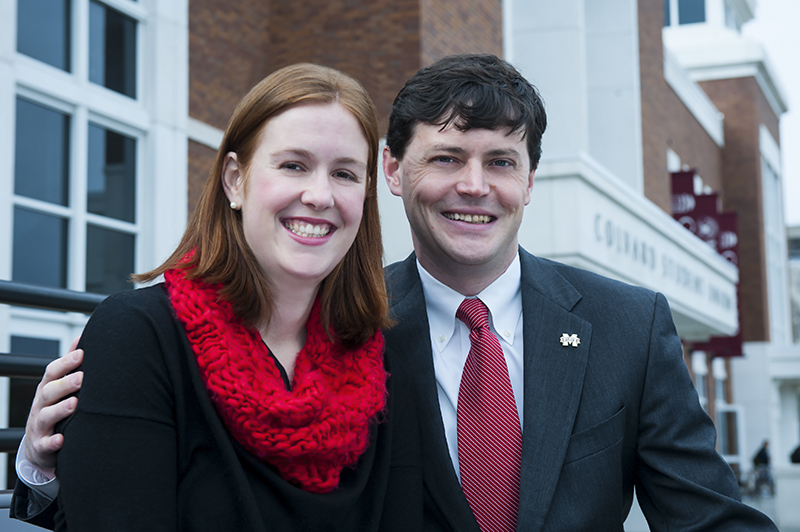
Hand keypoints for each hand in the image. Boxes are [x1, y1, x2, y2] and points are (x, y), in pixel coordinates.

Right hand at [24, 336, 83, 474]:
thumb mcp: (58, 387)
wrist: (38, 446)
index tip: (81, 354)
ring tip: (75, 404)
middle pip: (49, 392)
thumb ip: (69, 366)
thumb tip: (80, 340)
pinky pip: (46, 444)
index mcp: (47, 389)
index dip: (65, 363)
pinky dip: (53, 442)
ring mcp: (40, 426)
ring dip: (60, 410)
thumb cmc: (54, 410)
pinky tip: (62, 438)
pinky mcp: (41, 446)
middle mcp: (41, 406)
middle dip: (65, 384)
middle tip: (82, 377)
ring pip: (46, 416)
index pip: (52, 373)